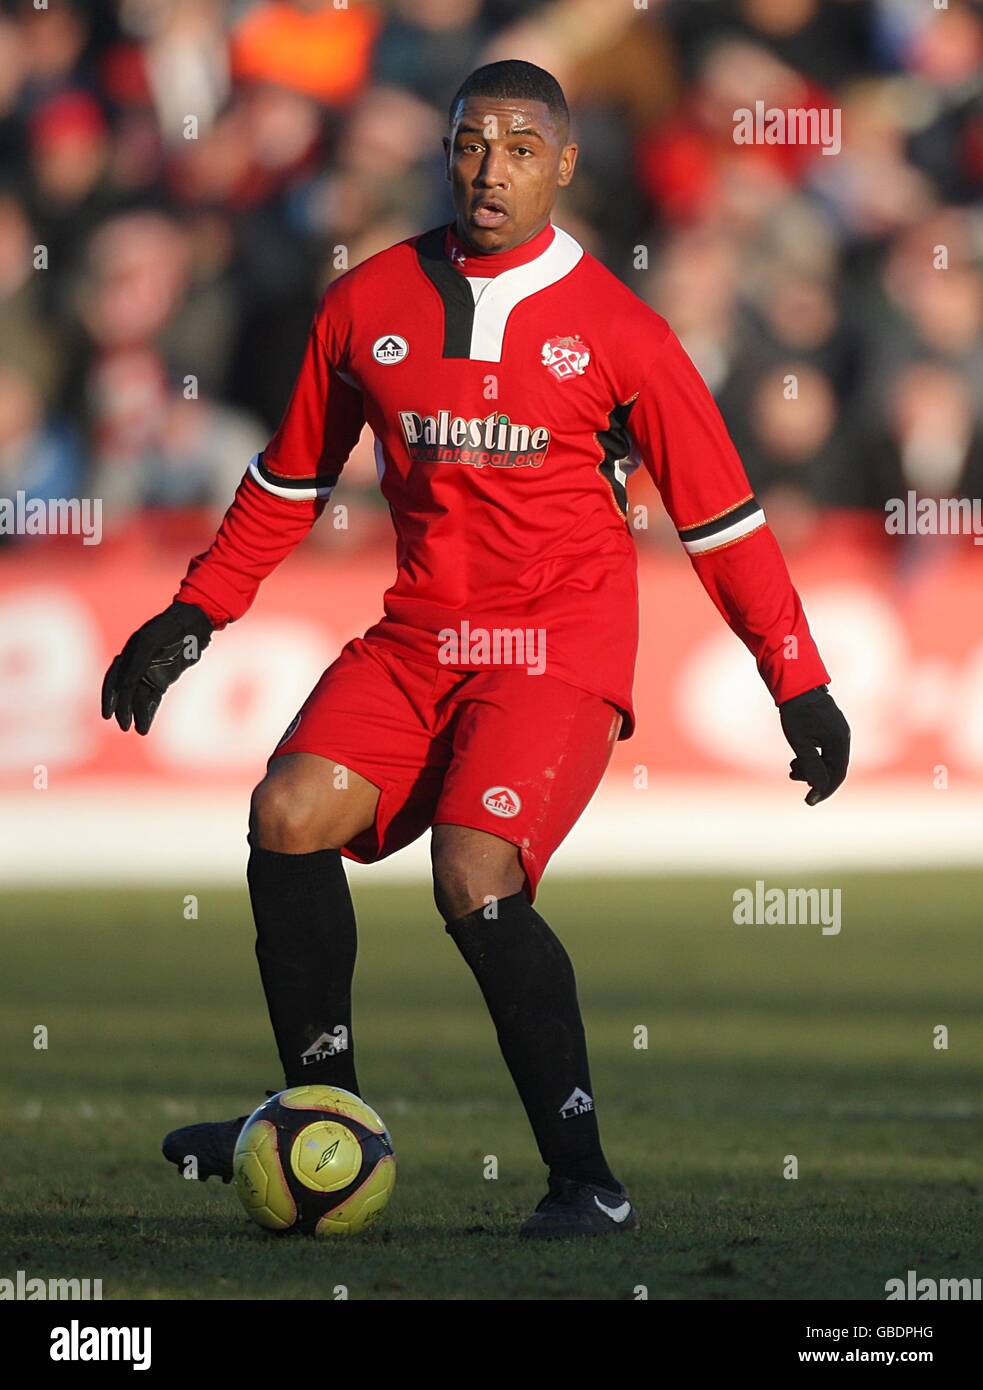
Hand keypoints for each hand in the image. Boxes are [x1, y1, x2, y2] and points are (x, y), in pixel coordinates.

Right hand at [102, 601, 212, 734]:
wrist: (194, 622)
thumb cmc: (169, 628)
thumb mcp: (149, 643)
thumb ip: (136, 664)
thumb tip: (123, 687)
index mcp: (129, 654)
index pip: (114, 680)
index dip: (109, 698)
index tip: (108, 715)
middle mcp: (136, 665)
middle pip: (125, 692)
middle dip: (122, 710)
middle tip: (124, 727)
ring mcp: (151, 672)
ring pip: (140, 698)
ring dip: (139, 714)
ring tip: (140, 731)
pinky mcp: (164, 678)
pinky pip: (153, 698)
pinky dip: (150, 711)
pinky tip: (146, 724)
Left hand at [779, 685, 849, 805]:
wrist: (796, 684)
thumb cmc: (796, 712)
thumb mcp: (800, 742)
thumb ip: (810, 765)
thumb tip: (819, 787)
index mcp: (839, 741)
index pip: (837, 774)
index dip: (824, 790)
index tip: (809, 801)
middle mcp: (842, 737)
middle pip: (833, 768)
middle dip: (814, 777)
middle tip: (793, 776)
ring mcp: (837, 732)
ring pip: (827, 760)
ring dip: (811, 768)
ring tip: (792, 768)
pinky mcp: (830, 729)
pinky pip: (825, 750)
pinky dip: (812, 757)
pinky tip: (796, 759)